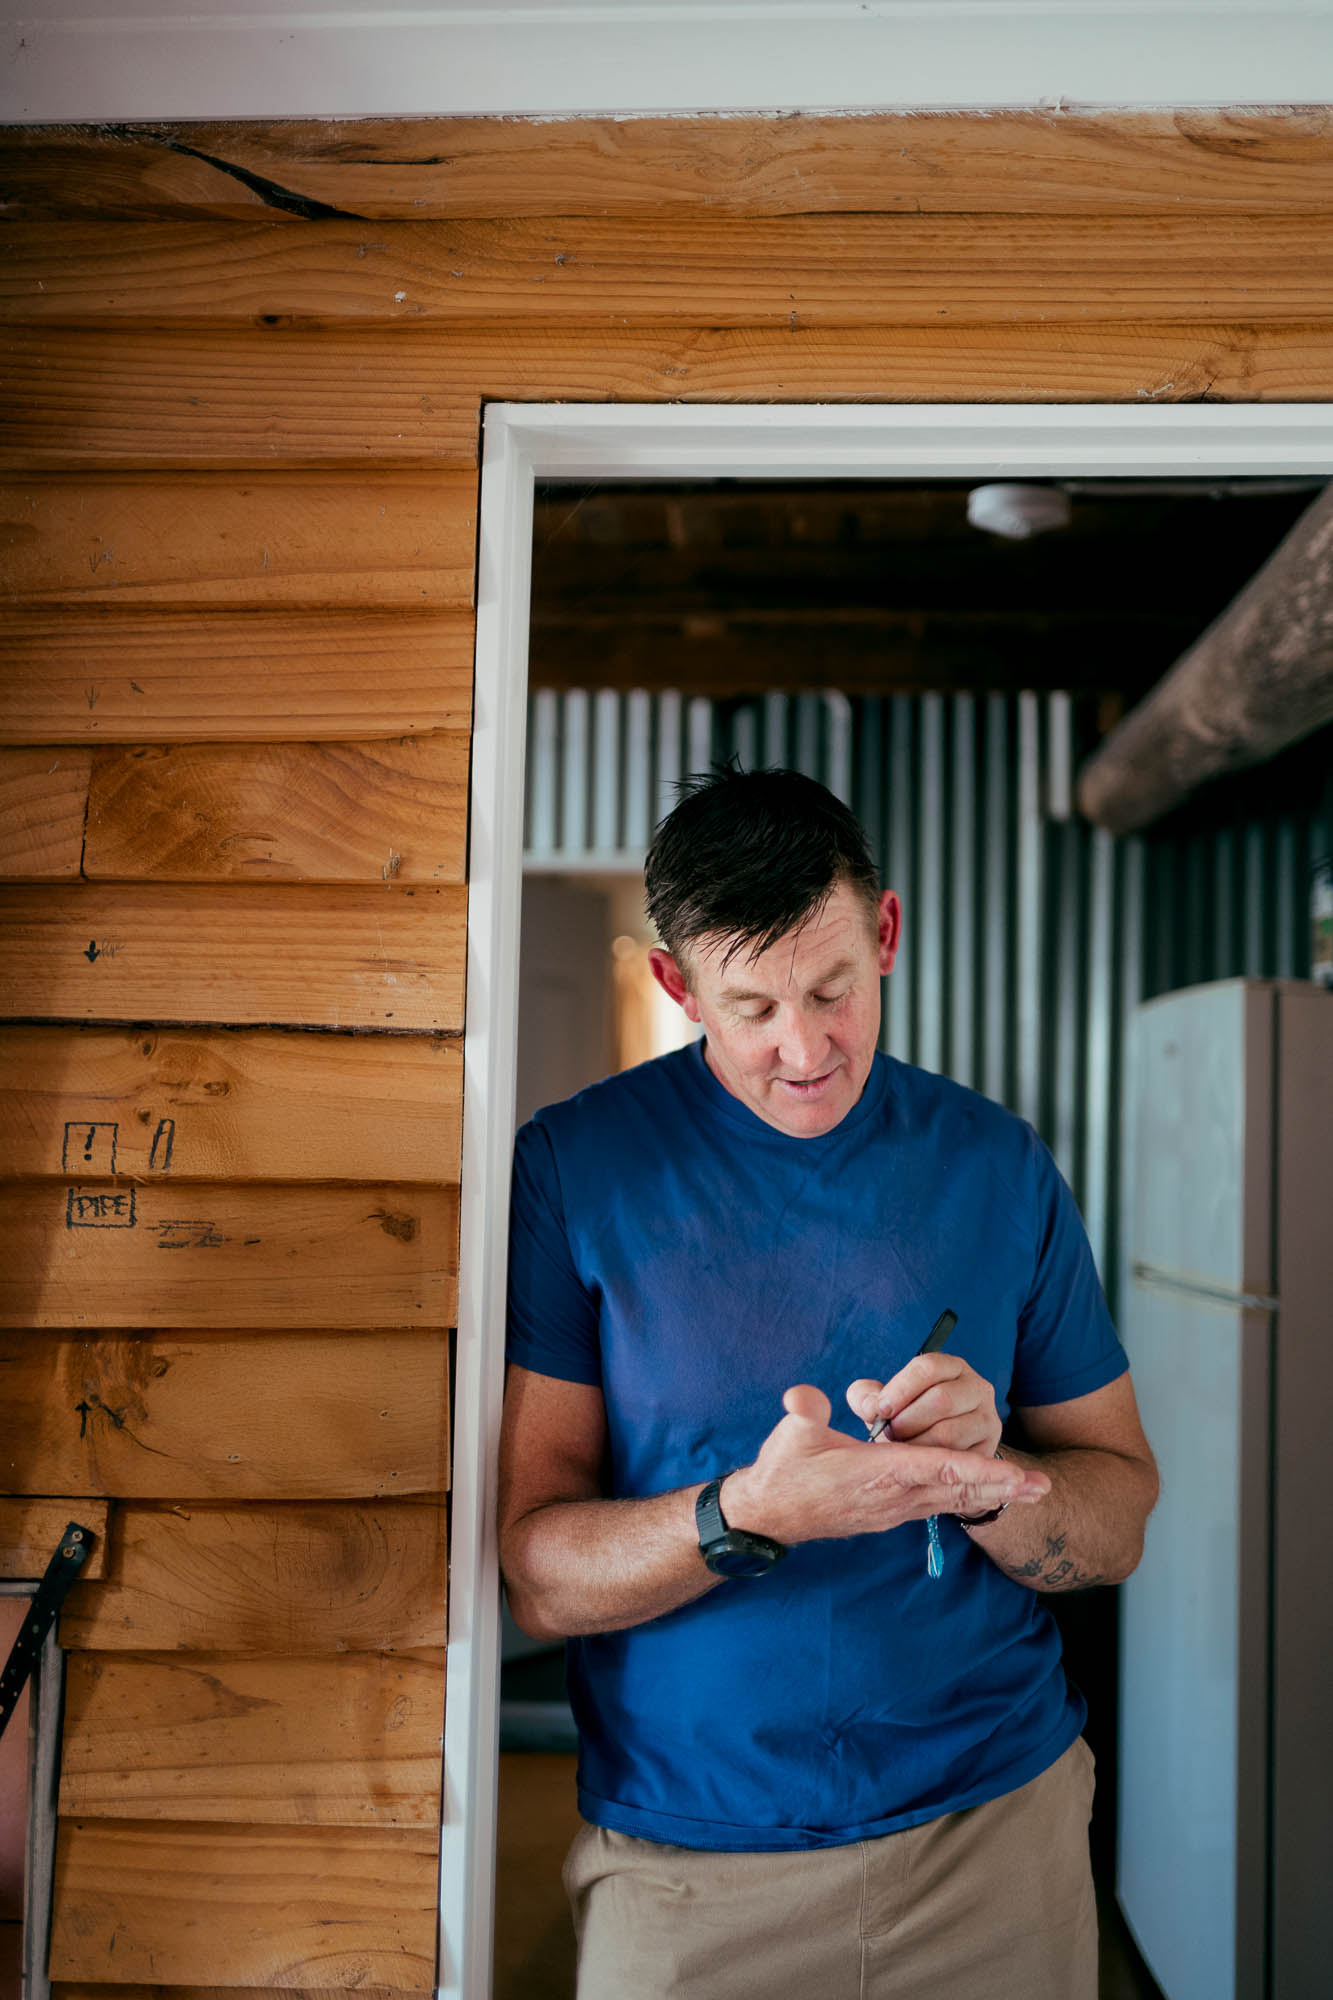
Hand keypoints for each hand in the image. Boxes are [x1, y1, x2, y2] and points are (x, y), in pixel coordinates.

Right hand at [721, 1385, 1045, 1546]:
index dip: (974, 1469)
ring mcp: (894, 1508)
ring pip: (952, 1499)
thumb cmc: (783, 1471)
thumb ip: (803, 1411)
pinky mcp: (890, 1511)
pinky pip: (939, 1504)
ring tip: (1031, 1490)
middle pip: (956, 1489)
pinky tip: (988, 1493)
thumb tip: (804, 1397)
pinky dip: (968, 1497)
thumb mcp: (790, 1436)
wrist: (771, 1514)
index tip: (1010, 1472)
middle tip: (1042, 1486)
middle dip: (1000, 1487)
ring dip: (992, 1493)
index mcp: (875, 1473)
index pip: (934, 1468)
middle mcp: (892, 1495)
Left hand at [847, 1354, 1002, 1459]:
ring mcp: (987, 1417)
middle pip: (941, 1399)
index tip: (880, 1409)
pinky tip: (919, 1463)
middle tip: (889, 1434)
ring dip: (917, 1445)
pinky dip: (933, 1463)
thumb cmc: (910, 1421)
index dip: (901, 1388)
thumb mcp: (887, 1404)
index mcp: (951, 1367)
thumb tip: (867, 1405)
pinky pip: (958, 1458)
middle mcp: (976, 1387)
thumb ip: (867, 1397)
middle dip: (907, 1421)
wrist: (939, 1453)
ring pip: (949, 1433)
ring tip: (902, 1449)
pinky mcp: (988, 1448)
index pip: (928, 1367)